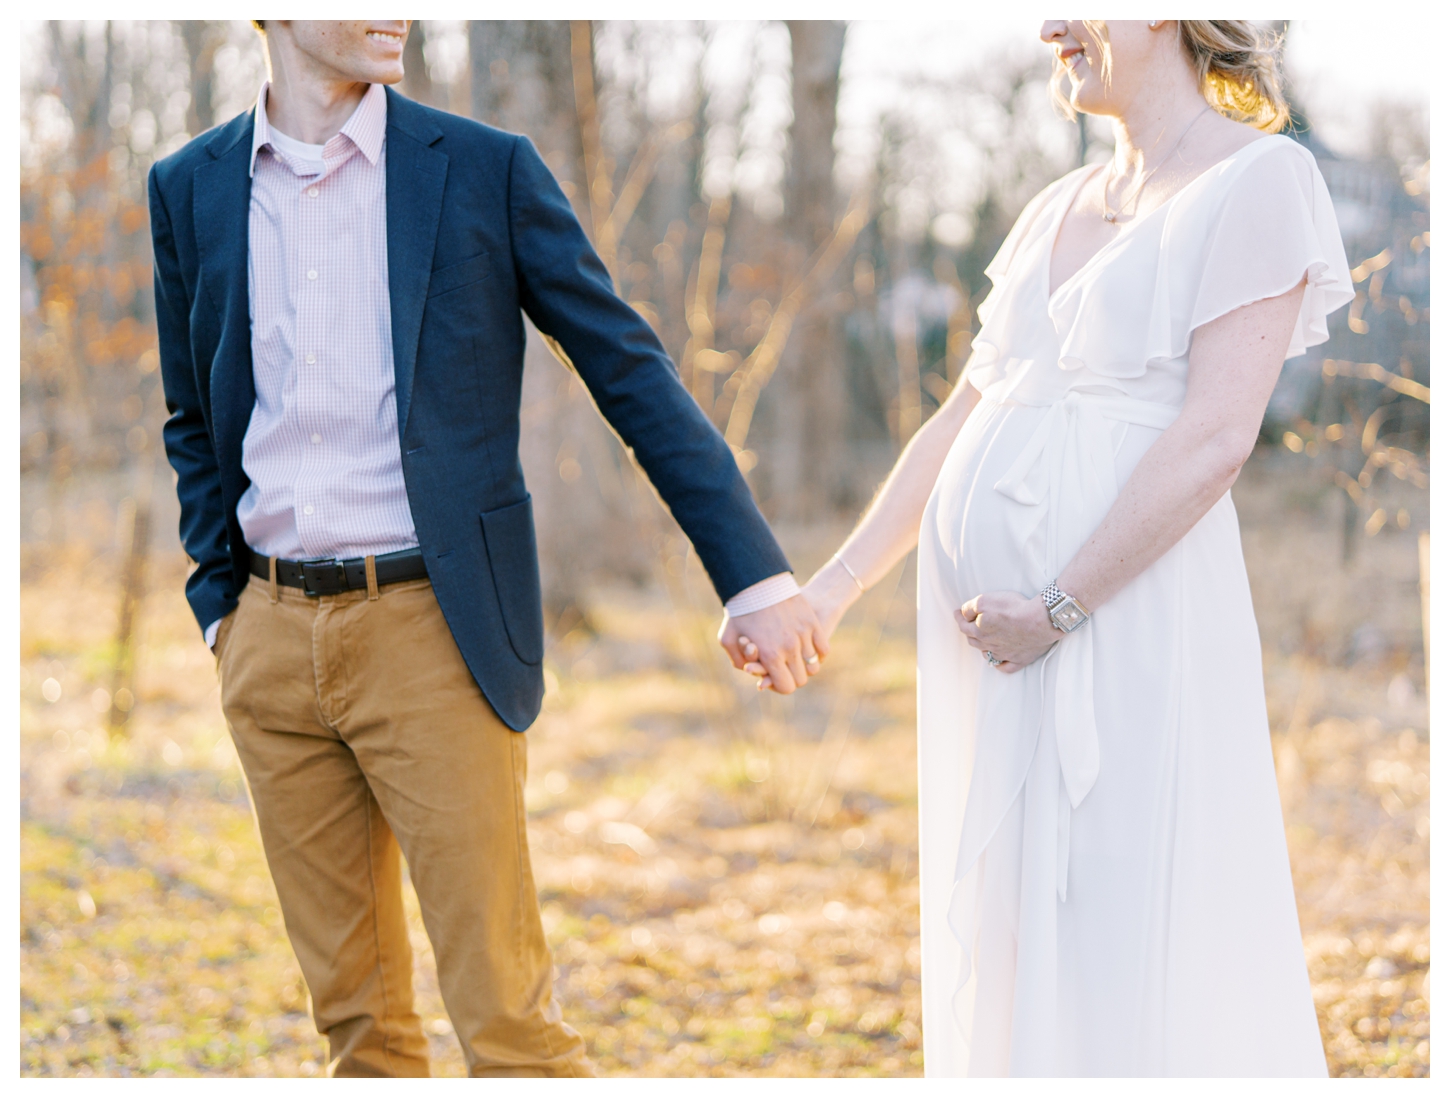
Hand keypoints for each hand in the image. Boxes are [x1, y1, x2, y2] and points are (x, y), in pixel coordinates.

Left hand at [739, 556, 861, 691]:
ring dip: (806, 665)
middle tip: (785, 669)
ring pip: (813, 665)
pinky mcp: (813, 623)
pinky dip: (818, 653)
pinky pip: (823, 649)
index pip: (786, 687)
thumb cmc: (740, 610)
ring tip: (796, 658)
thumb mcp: (728, 638)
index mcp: (770, 655)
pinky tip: (808, 649)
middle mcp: (790, 648)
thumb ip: (738, 661)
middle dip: (793, 677)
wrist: (758, 581)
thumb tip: (753, 675)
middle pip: (802, 679)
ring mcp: (804, 635)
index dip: (781, 686)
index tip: (777, 679)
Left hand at [954, 590, 1060, 672]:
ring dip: (983, 647)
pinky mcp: (1020, 659)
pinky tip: (999, 661)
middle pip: (974, 640)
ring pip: (987, 654)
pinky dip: (1000, 664)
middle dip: (969, 632)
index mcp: (979, 630)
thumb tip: (963, 613)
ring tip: (983, 641)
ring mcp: (1004, 654)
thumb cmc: (1013, 608)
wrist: (1040, 621)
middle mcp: (989, 645)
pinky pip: (1005, 667)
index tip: (957, 613)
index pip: (963, 625)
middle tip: (969, 625)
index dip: (959, 617)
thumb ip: (970, 608)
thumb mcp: (985, 600)